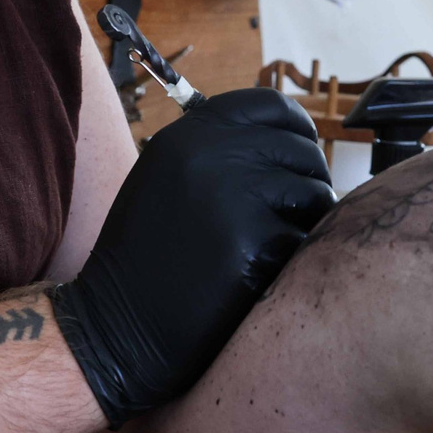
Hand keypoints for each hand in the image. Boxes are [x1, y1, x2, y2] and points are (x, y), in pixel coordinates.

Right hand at [50, 88, 334, 425]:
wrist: (118, 327)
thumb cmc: (149, 256)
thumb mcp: (169, 178)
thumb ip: (220, 149)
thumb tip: (295, 136)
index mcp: (189, 135)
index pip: (272, 105)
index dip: (298, 128)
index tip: (304, 151)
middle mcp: (211, 154)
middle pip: (303, 150)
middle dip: (309, 182)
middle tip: (291, 216)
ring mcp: (234, 197)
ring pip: (315, 194)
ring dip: (305, 223)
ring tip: (269, 248)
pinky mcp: (254, 246)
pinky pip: (305, 241)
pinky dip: (293, 261)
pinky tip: (257, 277)